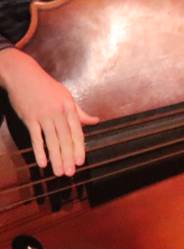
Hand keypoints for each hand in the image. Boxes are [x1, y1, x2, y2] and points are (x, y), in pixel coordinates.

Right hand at [0, 48, 98, 176]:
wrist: (22, 75)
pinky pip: (36, 137)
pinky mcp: (29, 118)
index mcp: (70, 108)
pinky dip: (39, 151)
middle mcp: (58, 113)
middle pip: (65, 140)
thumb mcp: (66, 96)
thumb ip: (80, 112)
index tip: (80, 162)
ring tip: (58, 173)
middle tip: (70, 173)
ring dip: (55, 159)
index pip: (77, 132)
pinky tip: (42, 163)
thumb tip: (95, 121)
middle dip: (68, 158)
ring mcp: (43, 116)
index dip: (79, 149)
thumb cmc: (46, 86)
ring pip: (52, 141)